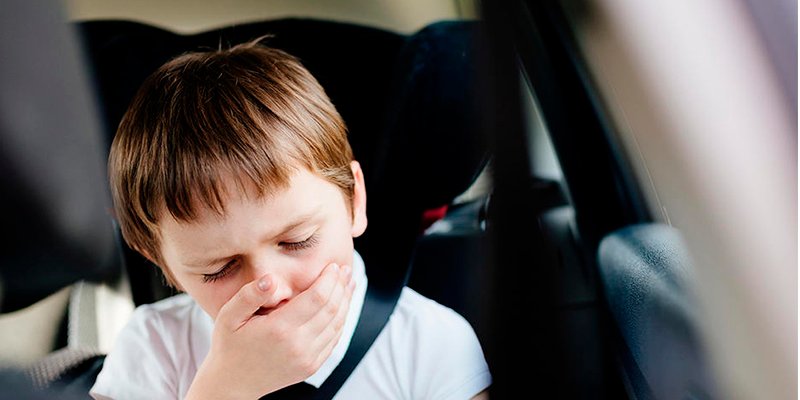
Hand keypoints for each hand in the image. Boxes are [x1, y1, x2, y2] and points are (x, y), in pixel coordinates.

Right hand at [185, 263, 354, 399]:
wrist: (233, 384)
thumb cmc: (230, 346)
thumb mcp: (229, 317)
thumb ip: (249, 295)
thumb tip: (270, 279)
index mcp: (280, 329)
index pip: (317, 298)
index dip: (329, 280)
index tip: (332, 265)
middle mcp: (298, 345)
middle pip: (331, 309)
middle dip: (341, 286)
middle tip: (345, 270)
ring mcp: (307, 358)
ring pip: (337, 325)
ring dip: (346, 302)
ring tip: (349, 284)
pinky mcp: (311, 366)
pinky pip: (333, 340)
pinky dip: (341, 321)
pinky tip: (341, 307)